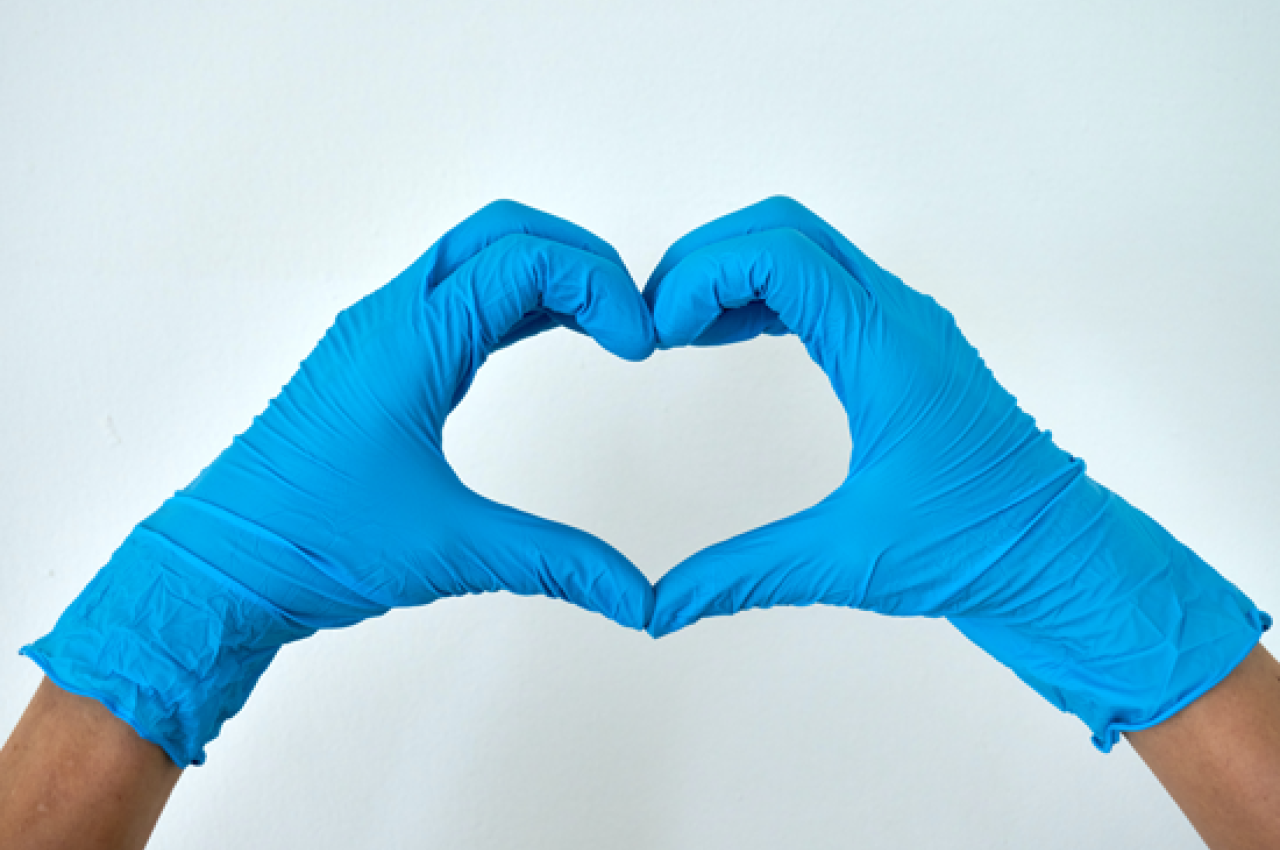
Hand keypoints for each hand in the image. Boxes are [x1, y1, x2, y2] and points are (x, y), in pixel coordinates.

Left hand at [22, 200, 655, 765]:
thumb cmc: (310, 543)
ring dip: (546, 273)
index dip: (600, 287)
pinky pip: (454, 295)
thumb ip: (556, 564)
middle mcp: (391, 318)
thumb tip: (636, 596)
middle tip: (631, 314)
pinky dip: (512, 300)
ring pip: (476, 256)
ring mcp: (378, 333)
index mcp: (410, 341)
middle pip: (502, 231)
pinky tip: (548, 333)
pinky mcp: (373, 359)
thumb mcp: (451, 550)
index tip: (640, 344)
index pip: (525, 261)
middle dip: (580, 258)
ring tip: (605, 323)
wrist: (221, 566)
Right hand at [644, 196, 1267, 748]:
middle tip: (654, 319)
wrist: (1062, 559)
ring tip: (676, 328)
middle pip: (784, 227)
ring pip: (804, 247)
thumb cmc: (980, 550)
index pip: (780, 254)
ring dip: (733, 272)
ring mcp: (905, 325)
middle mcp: (898, 318)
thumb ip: (741, 575)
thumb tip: (659, 606)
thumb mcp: (847, 561)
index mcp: (887, 350)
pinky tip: (725, 337)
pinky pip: (822, 285)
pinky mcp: (904, 346)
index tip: (657, 333)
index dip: (701, 276)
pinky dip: (763, 295)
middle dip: (706, 258)